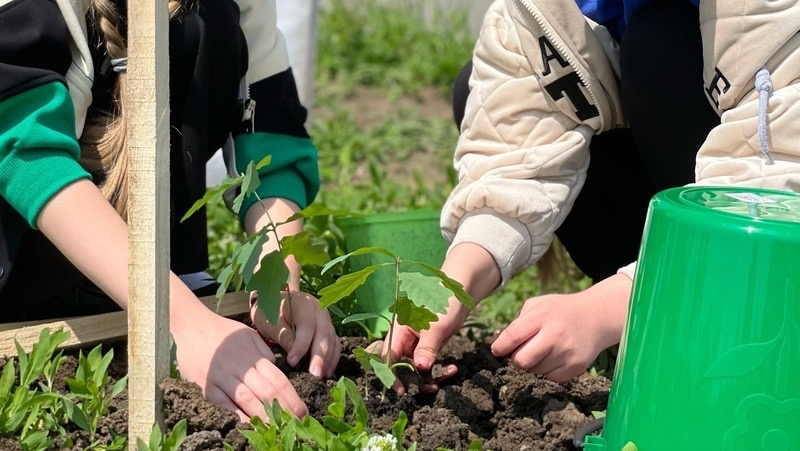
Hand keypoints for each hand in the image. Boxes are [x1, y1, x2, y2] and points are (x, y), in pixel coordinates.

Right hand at [171, 304, 307, 420]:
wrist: (191, 325)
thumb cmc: (222, 332)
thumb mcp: (248, 335)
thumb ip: (263, 353)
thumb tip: (278, 370)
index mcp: (254, 355)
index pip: (279, 380)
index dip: (293, 398)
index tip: (302, 412)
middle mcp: (240, 366)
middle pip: (267, 393)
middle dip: (284, 411)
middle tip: (296, 425)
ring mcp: (222, 377)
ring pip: (248, 400)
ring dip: (265, 417)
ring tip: (278, 428)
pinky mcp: (206, 387)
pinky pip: (224, 405)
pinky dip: (237, 417)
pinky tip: (249, 426)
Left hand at [251, 290, 340, 378]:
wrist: (274, 302)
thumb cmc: (270, 311)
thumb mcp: (271, 322)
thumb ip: (284, 336)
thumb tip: (295, 357)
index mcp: (304, 304)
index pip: (307, 325)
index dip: (301, 345)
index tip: (292, 361)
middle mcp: (320, 310)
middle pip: (324, 333)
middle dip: (320, 356)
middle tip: (315, 374)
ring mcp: (326, 320)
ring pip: (332, 340)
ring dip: (328, 360)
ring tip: (321, 377)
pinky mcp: (328, 330)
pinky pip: (335, 344)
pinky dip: (332, 359)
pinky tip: (326, 372)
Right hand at [385, 242, 500, 392]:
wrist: (461, 289)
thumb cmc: (444, 301)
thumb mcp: (437, 325)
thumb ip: (427, 347)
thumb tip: (420, 367)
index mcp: (399, 328)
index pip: (389, 355)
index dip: (392, 374)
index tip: (401, 390)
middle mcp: (404, 336)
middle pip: (402, 364)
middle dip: (415, 378)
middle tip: (431, 388)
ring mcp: (417, 341)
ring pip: (417, 365)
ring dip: (431, 374)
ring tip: (449, 374)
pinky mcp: (429, 344)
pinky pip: (430, 361)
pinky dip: (440, 368)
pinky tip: (452, 369)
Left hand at [490, 273, 631, 381]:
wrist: (597, 316)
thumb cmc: (560, 310)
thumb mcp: (538, 304)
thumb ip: (519, 321)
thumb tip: (501, 344)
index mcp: (542, 315)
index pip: (512, 337)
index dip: (500, 347)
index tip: (497, 350)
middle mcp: (555, 334)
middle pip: (521, 361)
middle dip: (516, 359)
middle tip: (522, 352)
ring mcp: (567, 352)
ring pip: (535, 371)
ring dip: (534, 364)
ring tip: (544, 350)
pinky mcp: (576, 366)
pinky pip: (550, 378)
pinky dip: (548, 371)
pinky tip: (556, 357)